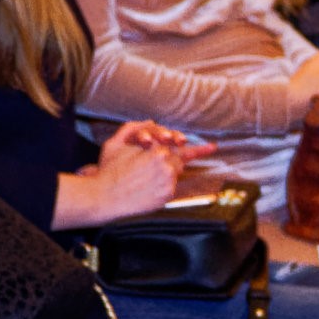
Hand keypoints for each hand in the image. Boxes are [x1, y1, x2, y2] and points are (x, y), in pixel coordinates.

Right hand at [56, 121, 199, 226]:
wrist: (104, 197)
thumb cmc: (108, 170)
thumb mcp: (114, 144)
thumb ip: (132, 129)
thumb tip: (151, 121)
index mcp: (157, 151)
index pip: (180, 148)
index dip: (199, 149)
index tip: (214, 147)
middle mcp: (167, 167)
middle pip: (179, 161)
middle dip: (172, 161)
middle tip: (158, 167)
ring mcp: (168, 183)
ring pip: (175, 174)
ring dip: (166, 173)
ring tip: (146, 178)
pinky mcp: (167, 196)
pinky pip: (170, 188)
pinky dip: (162, 187)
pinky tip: (146, 189)